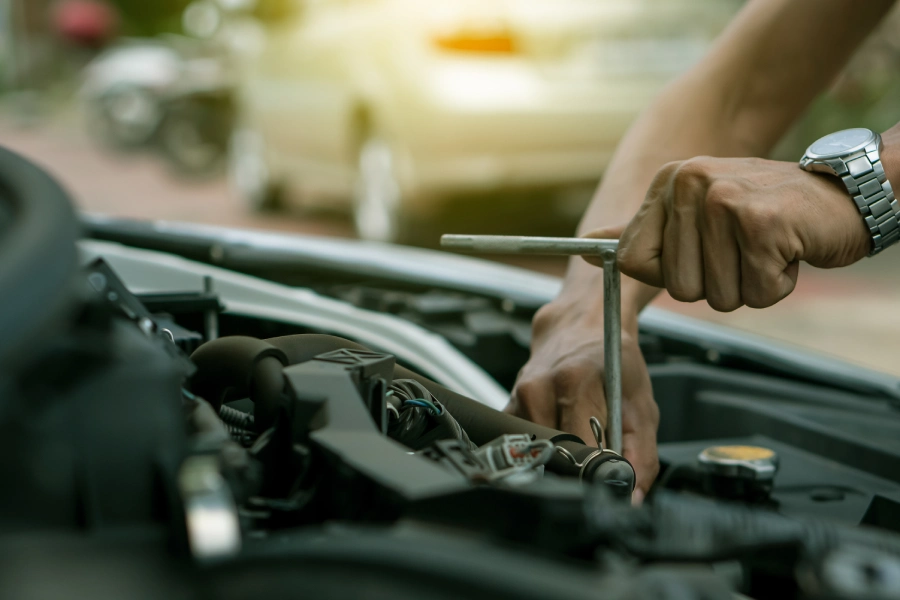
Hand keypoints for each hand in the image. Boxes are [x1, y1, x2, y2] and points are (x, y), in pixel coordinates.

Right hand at [508, 299, 659, 501]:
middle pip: (555, 457)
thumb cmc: (612, 360)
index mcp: (575, 383)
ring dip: (558, 460)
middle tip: (594, 464)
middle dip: (577, 470)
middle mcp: (539, 389)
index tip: (608, 480)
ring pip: (536, 455)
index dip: (596, 474)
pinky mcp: (507, 406)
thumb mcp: (640, 404)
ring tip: (577, 443)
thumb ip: (641, 455)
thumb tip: (630, 496)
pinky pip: (521, 445)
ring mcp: (518, 397)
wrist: (579, 326)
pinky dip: (540, 450)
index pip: (581, 452)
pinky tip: (556, 435)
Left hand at [596, 157, 870, 310]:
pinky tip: (789, 251)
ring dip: (750, 285)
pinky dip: (778, 284)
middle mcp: (689, 182)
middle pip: (678, 286)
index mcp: (668, 181)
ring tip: (767, 249)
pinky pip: (757, 292)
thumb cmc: (766, 214)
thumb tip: (588, 246)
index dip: (669, 273)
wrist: (842, 197)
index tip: (702, 254)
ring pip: (718, 295)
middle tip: (745, 250)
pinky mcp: (761, 223)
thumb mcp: (697, 214)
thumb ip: (645, 233)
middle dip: (719, 283)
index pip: (632, 260)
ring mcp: (724, 200)